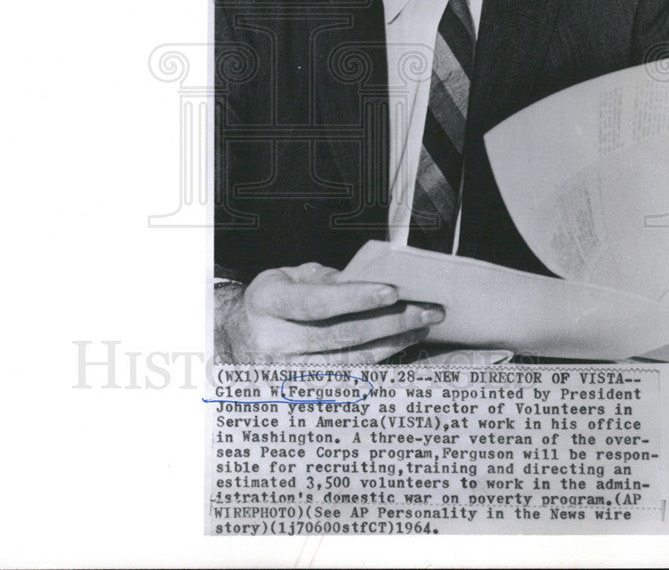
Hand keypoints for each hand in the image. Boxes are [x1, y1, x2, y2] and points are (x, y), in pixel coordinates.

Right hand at [216, 262, 443, 362]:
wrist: (239, 337)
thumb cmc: (274, 299)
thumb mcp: (289, 277)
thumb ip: (326, 279)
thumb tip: (374, 282)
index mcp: (266, 303)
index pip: (316, 303)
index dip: (355, 298)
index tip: (393, 290)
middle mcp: (274, 342)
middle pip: (341, 336)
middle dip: (391, 321)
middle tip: (428, 310)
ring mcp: (287, 373)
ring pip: (351, 361)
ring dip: (393, 342)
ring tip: (424, 325)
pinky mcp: (302, 392)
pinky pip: (350, 377)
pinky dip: (380, 360)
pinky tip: (402, 344)